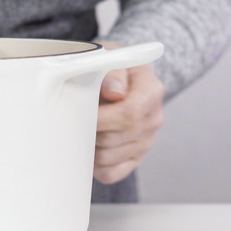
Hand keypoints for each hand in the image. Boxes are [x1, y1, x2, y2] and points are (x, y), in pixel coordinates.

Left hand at [94, 42, 164, 183]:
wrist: (113, 75)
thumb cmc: (106, 66)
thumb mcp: (108, 57)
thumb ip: (112, 72)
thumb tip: (114, 91)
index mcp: (151, 91)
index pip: (128, 114)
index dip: (100, 119)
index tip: (81, 113)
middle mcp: (153, 118)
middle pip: (114, 139)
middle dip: (89, 130)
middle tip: (76, 118)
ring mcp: (146, 140)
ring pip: (108, 158)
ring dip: (88, 146)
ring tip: (82, 127)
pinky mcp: (135, 157)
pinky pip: (111, 173)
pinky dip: (94, 165)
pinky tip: (89, 146)